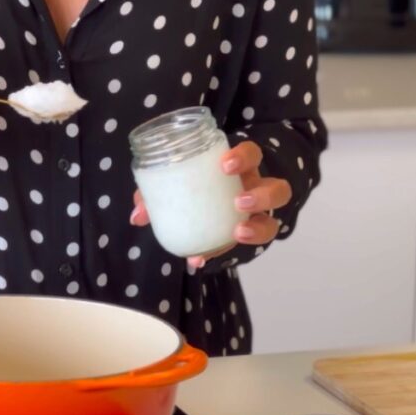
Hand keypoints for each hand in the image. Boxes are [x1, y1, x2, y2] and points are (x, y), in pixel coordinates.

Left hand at [130, 141, 291, 268]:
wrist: (214, 204)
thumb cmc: (197, 185)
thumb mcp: (179, 183)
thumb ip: (157, 194)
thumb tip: (137, 216)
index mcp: (240, 169)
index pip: (253, 154)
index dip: (243, 157)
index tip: (225, 165)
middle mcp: (255, 190)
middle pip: (277, 189)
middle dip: (261, 196)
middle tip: (238, 202)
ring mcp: (257, 216)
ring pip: (272, 221)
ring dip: (257, 228)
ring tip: (238, 232)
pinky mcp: (247, 237)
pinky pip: (244, 249)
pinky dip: (219, 254)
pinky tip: (197, 260)